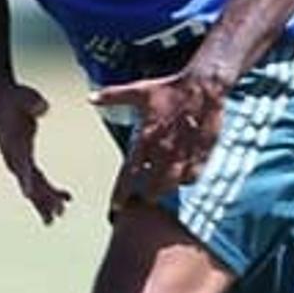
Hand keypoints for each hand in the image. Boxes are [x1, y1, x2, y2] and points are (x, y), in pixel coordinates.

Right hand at [0, 81, 72, 224]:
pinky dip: (49, 192)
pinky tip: (66, 199)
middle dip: (43, 199)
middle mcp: (14, 158)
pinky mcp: (23, 162)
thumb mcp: (25, 97)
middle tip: (58, 213)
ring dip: (45, 202)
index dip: (26, 180)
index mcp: (15, 145)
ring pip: (33, 187)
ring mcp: (18, 162)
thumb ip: (34, 103)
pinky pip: (37, 181)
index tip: (29, 195)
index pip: (21, 165)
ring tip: (59, 217)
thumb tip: (43, 107)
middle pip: (30, 182)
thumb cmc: (13, 99)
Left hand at [89, 72, 223, 209]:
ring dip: (165, 191)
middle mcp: (163, 150)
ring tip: (159, 193)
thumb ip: (112, 96)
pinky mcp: (202, 153)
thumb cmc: (169, 89)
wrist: (203, 85)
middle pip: (152, 186)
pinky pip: (192, 176)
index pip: (129, 173)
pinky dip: (186, 180)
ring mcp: (184, 153)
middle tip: (143, 198)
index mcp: (145, 138)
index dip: (121, 193)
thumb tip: (90, 98)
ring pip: (172, 184)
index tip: (116, 207)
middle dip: (146, 195)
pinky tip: (182, 178)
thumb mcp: (139, 91)